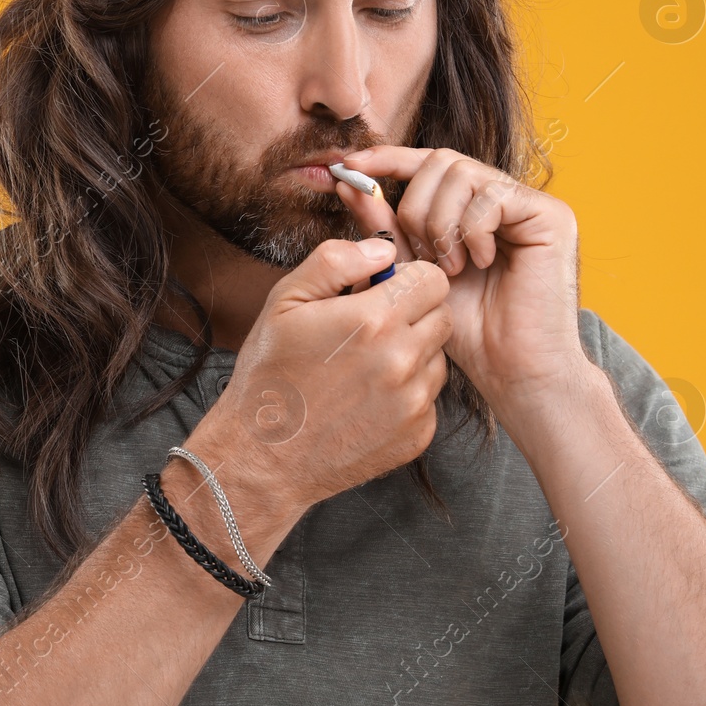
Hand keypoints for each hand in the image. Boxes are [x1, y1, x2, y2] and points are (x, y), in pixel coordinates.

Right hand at [193, 236, 454, 511]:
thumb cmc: (269, 374)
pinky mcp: (418, 435)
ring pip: (438, 357)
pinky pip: (429, 398)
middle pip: (442, 316)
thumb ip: (335, 261)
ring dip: (412, 355)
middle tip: (370, 329)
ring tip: (364, 368)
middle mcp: (402, 360)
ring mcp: (413, 402)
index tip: (383, 291)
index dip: (408, 279)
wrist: (262, 456)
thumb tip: (383, 248)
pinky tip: (366, 400)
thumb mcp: (284, 301)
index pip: (433, 279)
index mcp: (372, 320)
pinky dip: (406, 394)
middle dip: (413, 314)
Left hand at [333, 146, 591, 418]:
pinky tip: (479, 263)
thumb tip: (350, 185)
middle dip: (414, 208)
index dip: (387, 159)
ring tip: (451, 268)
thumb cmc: (467, 330)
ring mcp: (528, 203)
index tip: (349, 166)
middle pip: (440, 162)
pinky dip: (471, 231)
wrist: (512, 371)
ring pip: (460, 173)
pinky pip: (491, 196)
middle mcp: (502, 197)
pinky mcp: (551, 214)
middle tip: (423, 256)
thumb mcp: (411, 272)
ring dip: (440, 224)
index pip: (426, 163)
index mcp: (470, 207)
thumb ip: (386, 228)